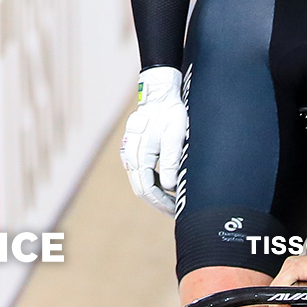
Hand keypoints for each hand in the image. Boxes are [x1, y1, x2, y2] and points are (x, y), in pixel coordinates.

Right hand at [118, 66, 184, 215]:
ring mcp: (130, 153)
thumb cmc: (169, 114)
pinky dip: (153, 182)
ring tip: (173, 201)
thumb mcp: (174, 137)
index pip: (147, 189)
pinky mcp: (134, 150)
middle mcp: (130, 156)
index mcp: (138, 154)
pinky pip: (141, 172)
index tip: (176, 211)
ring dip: (155, 193)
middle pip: (141, 189)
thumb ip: (170, 161)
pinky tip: (167, 185)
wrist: (159, 95)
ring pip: (140, 182)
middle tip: (176, 211)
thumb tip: (169, 187)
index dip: (161, 203)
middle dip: (158, 202)